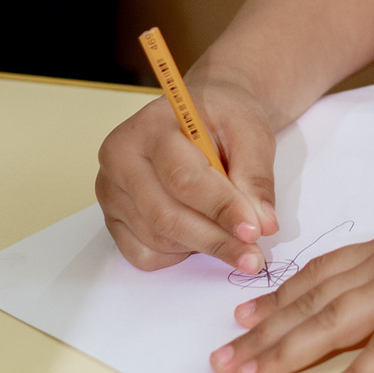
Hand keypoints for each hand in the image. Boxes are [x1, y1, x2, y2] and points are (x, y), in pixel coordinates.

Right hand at [94, 73, 280, 270]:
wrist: (198, 116)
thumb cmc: (221, 119)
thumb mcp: (250, 130)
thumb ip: (256, 176)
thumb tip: (262, 224)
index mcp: (151, 127)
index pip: (183, 178)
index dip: (220, 208)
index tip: (253, 231)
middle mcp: (120, 159)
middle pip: (165, 215)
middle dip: (214, 240)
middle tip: (253, 256)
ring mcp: (111, 191)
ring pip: (157, 239)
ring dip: (201, 247)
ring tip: (231, 236)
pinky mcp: (112, 218)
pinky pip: (143, 254)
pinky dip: (177, 255)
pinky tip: (198, 236)